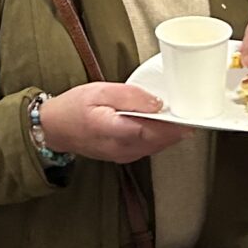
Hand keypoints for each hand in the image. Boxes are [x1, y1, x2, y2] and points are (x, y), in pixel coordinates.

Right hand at [38, 82, 193, 163]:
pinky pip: (149, 148)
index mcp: (109, 129)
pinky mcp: (125, 156)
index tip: (187, 116)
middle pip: (156, 141)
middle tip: (192, 113)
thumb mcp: (100, 90)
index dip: (170, 125)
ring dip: (170, 134)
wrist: (56, 128)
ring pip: (155, 147)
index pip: (147, 130)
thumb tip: (156, 103)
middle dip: (176, 129)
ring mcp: (122, 155)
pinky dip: (160, 137)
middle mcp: (118, 148)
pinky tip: (164, 125)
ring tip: (181, 116)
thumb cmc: (74, 107)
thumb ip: (129, 95)